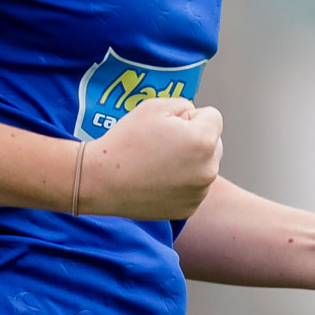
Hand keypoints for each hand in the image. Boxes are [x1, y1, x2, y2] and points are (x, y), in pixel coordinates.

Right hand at [77, 97, 222, 219]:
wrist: (101, 180)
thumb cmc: (126, 140)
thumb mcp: (154, 106)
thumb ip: (184, 105)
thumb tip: (194, 117)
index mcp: (203, 141)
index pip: (212, 116)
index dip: (189, 116)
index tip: (167, 126)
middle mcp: (208, 169)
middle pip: (213, 143)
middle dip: (195, 139)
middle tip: (162, 144)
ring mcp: (199, 193)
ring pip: (204, 167)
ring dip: (189, 162)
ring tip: (156, 163)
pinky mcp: (188, 209)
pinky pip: (193, 188)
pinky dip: (180, 183)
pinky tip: (156, 180)